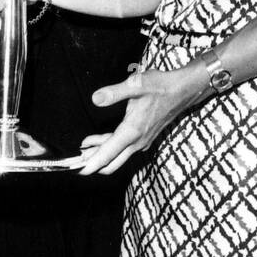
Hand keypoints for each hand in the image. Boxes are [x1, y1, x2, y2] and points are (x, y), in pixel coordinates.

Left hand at [78, 67, 201, 175]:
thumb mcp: (137, 84)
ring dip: (99, 155)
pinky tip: (96, 140)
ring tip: (81, 151)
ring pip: (116, 156)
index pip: (107, 154)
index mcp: (132, 131)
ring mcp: (141, 141)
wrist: (183, 90)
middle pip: (111, 162)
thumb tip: (95, 99)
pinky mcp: (143, 137)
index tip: (76, 171)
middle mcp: (137, 141)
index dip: (91, 164)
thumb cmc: (161, 86)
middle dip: (92, 164)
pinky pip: (122, 149)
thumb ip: (115, 92)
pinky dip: (108, 148)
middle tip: (73, 164)